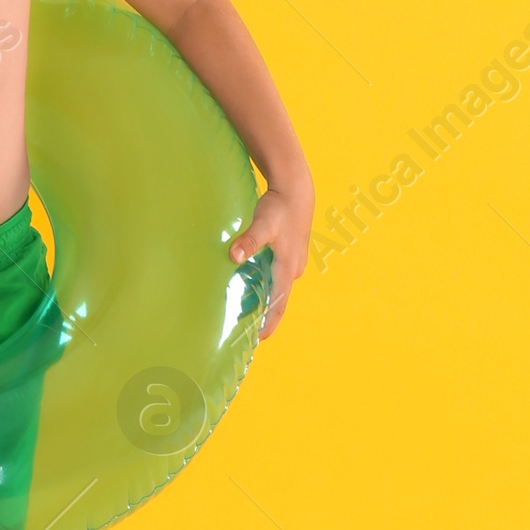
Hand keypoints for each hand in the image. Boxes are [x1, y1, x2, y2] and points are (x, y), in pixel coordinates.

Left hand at [231, 182, 312, 338]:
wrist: (295, 190)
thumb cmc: (280, 207)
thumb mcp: (263, 223)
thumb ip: (249, 240)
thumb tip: (234, 256)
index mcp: (287, 267)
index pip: (279, 303)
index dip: (269, 322)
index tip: (259, 339)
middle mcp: (293, 269)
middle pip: (277, 299)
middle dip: (262, 314)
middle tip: (242, 328)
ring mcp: (293, 263)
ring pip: (276, 288)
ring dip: (262, 300)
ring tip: (242, 311)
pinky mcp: (289, 255)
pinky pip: (275, 277)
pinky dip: (264, 285)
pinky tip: (249, 286)